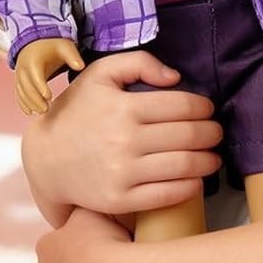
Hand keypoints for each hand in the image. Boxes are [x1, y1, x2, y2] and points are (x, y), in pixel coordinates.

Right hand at [14, 37, 84, 115]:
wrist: (37, 42)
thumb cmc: (53, 46)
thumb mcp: (65, 47)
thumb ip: (73, 56)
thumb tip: (80, 66)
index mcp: (34, 60)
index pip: (36, 75)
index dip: (41, 87)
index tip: (49, 96)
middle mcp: (23, 68)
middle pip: (27, 87)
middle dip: (35, 99)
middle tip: (46, 109)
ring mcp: (19, 75)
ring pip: (22, 92)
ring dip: (30, 103)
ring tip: (42, 111)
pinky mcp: (19, 81)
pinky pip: (18, 93)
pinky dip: (22, 103)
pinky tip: (29, 112)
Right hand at [20, 51, 220, 221]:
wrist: (46, 158)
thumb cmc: (77, 111)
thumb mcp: (99, 74)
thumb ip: (137, 63)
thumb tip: (175, 77)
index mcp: (123, 107)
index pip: (182, 106)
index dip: (203, 108)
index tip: (208, 110)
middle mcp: (125, 140)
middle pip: (188, 136)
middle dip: (212, 134)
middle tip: (216, 133)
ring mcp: (123, 172)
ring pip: (184, 166)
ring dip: (208, 161)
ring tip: (213, 157)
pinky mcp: (120, 199)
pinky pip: (167, 194)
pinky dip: (191, 186)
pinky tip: (197, 179)